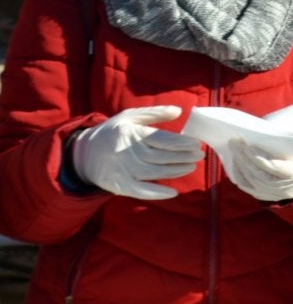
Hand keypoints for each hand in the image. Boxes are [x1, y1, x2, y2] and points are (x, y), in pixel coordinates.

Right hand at [69, 105, 203, 199]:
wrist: (83, 153)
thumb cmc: (112, 132)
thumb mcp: (129, 117)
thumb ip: (154, 113)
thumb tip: (179, 111)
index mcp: (130, 133)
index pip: (160, 139)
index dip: (181, 142)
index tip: (196, 144)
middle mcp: (125, 151)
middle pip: (160, 156)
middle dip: (183, 156)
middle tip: (199, 156)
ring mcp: (122, 169)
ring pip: (154, 172)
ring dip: (175, 171)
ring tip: (191, 167)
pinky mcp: (119, 184)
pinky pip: (140, 190)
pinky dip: (156, 192)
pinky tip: (173, 192)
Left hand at [221, 136, 292, 201]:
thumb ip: (278, 145)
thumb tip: (254, 135)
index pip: (274, 167)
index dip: (258, 158)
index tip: (246, 145)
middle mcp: (286, 188)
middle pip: (259, 174)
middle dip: (244, 158)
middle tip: (234, 143)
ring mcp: (276, 195)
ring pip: (252, 181)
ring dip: (240, 165)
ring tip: (234, 151)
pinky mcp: (267, 197)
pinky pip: (248, 188)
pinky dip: (239, 176)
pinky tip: (235, 164)